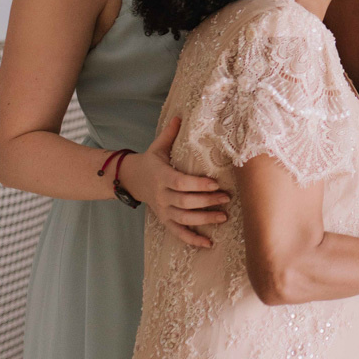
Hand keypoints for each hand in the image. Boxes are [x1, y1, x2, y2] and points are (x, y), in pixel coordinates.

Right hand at [117, 116, 230, 247]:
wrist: (130, 179)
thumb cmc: (151, 161)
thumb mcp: (158, 146)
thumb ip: (170, 133)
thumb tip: (181, 115)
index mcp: (162, 176)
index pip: (181, 183)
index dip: (198, 185)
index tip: (216, 183)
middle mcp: (162, 196)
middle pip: (186, 202)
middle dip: (208, 201)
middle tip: (228, 198)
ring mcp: (163, 210)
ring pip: (184, 219)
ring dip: (204, 220)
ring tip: (224, 217)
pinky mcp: (164, 220)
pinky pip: (178, 232)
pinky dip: (192, 239)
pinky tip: (208, 243)